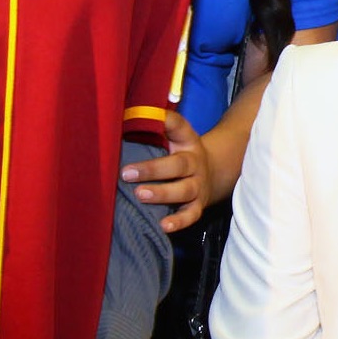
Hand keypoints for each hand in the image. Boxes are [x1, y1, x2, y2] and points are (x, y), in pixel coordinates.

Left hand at [123, 110, 211, 231]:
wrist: (211, 174)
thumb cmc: (179, 153)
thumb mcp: (174, 136)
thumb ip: (156, 126)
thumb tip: (126, 112)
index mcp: (187, 142)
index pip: (179, 128)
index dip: (167, 122)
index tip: (151, 120)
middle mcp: (195, 163)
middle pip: (178, 165)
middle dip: (152, 169)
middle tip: (127, 173)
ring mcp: (198, 186)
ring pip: (183, 191)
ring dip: (162, 194)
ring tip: (140, 195)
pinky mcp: (198, 206)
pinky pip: (191, 215)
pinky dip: (178, 222)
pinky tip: (163, 226)